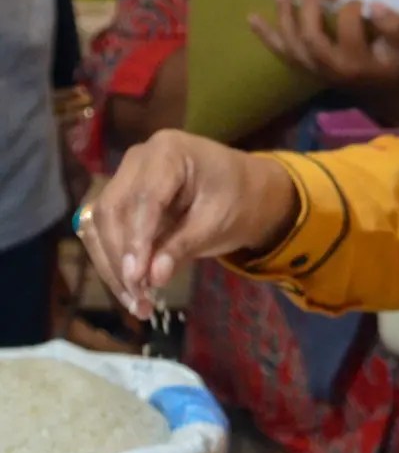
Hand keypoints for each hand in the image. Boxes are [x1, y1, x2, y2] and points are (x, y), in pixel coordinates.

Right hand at [79, 129, 299, 318]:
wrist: (242, 187)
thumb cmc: (236, 197)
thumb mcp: (218, 221)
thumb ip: (184, 245)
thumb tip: (153, 277)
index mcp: (170, 151)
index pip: (145, 198)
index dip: (137, 240)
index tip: (136, 278)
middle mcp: (139, 158)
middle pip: (114, 211)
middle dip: (122, 259)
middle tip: (138, 298)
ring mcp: (125, 176)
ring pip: (101, 224)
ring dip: (113, 266)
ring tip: (135, 302)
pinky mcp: (119, 197)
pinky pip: (103, 230)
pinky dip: (112, 261)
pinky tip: (129, 290)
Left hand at [250, 0, 398, 94]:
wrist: (386, 90)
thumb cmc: (397, 62)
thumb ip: (394, 25)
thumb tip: (373, 5)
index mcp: (357, 63)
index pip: (347, 29)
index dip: (350, 7)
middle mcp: (330, 69)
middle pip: (311, 37)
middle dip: (310, 7)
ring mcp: (313, 71)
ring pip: (291, 44)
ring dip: (284, 16)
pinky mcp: (304, 69)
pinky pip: (281, 53)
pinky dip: (266, 36)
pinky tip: (252, 17)